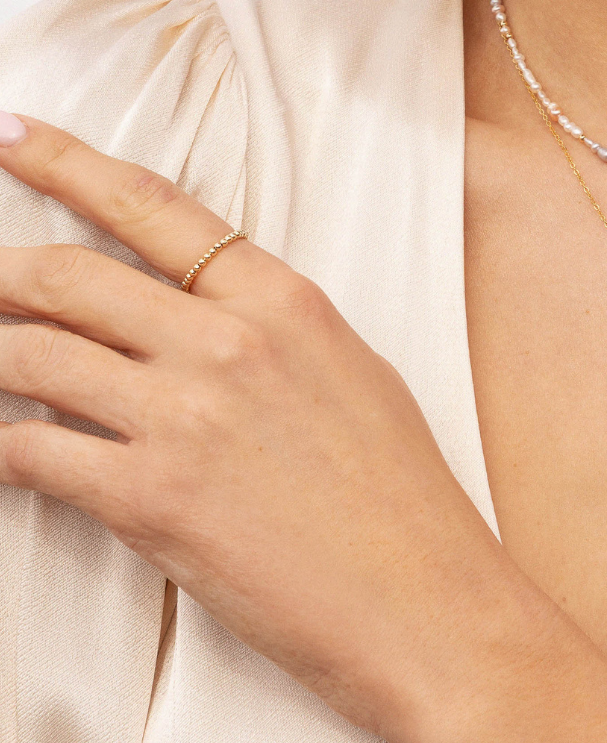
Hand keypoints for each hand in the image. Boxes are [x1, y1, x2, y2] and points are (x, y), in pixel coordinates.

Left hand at [0, 116, 512, 742]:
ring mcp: (187, 415)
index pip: (154, 206)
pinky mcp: (153, 498)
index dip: (67, 163)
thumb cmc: (404, 500)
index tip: (11, 137)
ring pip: (35, 355)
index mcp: (284, 299)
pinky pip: (33, 450)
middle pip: (72, 275)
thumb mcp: (354, 375)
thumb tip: (194, 322)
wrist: (428, 605)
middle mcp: (228, 341)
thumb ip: (271, 331)